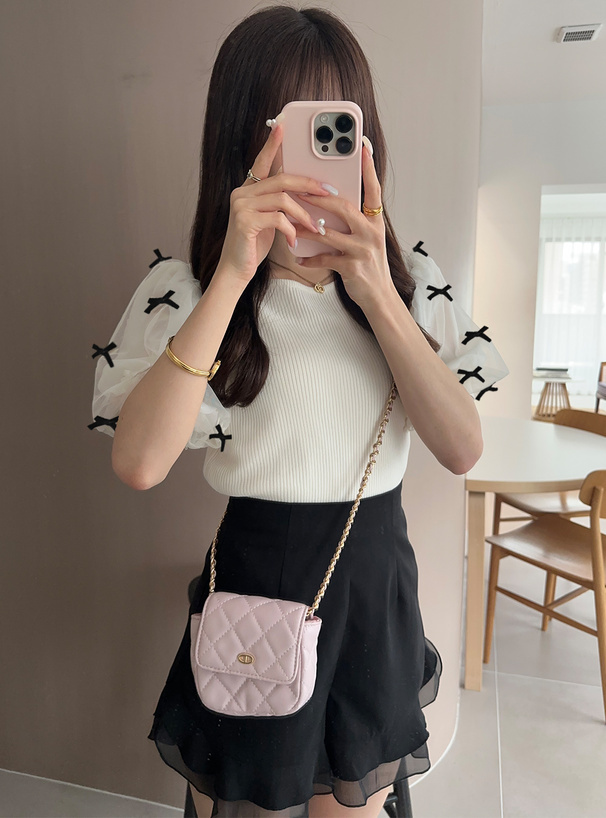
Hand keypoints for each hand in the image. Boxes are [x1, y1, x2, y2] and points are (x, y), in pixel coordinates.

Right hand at [217, 123, 329, 284]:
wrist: (235, 271)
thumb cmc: (253, 246)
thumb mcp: (269, 221)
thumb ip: (279, 204)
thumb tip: (304, 193)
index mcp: (248, 190)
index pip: (262, 161)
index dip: (273, 144)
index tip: (282, 126)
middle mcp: (242, 193)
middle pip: (282, 179)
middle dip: (308, 184)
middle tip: (328, 191)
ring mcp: (241, 206)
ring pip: (283, 199)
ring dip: (304, 213)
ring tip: (314, 227)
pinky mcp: (244, 221)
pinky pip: (278, 218)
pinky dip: (291, 230)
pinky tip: (293, 242)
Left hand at [294, 141, 394, 309]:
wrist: (379, 297)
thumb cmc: (368, 265)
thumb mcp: (367, 239)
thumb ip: (353, 221)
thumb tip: (329, 203)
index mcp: (376, 222)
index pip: (373, 190)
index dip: (368, 168)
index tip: (362, 147)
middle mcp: (372, 233)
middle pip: (343, 207)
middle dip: (318, 198)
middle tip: (299, 189)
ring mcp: (363, 250)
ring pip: (328, 233)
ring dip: (306, 228)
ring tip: (290, 224)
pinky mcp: (353, 268)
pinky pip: (325, 259)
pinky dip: (309, 258)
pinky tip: (298, 257)